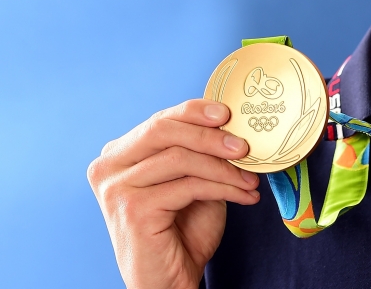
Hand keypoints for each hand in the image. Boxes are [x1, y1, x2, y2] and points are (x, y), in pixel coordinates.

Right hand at [87, 100, 260, 288]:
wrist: (169, 280)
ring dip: (224, 168)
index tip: (228, 113)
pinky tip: (244, 196)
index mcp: (118, 154)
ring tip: (250, 180)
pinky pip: (188, 186)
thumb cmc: (181, 230)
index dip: (195, 111)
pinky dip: (223, 188)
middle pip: (164, 130)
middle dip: (210, 136)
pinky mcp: (133, 209)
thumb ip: (199, 151)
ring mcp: (116, 188)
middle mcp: (108, 168)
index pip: (160, 120)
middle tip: (244, 147)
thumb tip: (232, 123)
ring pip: (180, 158)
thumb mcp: (192, 180)